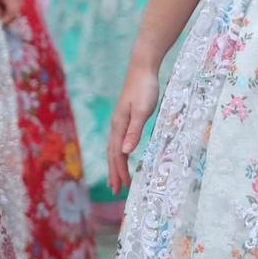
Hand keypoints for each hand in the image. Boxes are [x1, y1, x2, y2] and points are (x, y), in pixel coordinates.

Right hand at [107, 56, 161, 195]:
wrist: (142, 68)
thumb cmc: (145, 88)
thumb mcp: (143, 111)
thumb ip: (134, 131)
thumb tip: (125, 151)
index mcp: (119, 125)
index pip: (117, 154)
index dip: (119, 171)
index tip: (123, 188)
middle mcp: (116, 125)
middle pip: (112, 153)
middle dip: (114, 172)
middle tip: (116, 190)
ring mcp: (119, 120)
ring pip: (114, 147)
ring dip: (115, 164)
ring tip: (117, 178)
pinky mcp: (125, 117)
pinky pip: (119, 140)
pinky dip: (119, 153)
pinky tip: (123, 155)